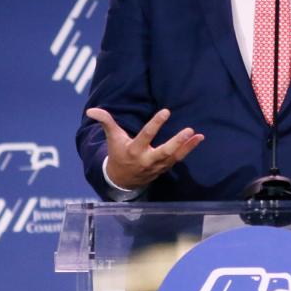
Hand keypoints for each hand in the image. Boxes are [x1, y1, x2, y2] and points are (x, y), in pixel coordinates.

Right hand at [86, 107, 203, 189]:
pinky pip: (178, 159)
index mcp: (134, 150)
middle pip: (163, 152)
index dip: (156, 124)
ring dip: (187, 146)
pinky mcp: (164, 168)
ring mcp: (157, 166)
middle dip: (176, 142)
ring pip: (174, 156)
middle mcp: (147, 160)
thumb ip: (105, 122)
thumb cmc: (118, 153)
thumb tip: (91, 110)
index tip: (166, 111)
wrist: (122, 181)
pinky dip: (188, 150)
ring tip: (199, 135)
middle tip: (188, 130)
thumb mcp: (112, 138)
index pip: (146, 136)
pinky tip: (198, 139)